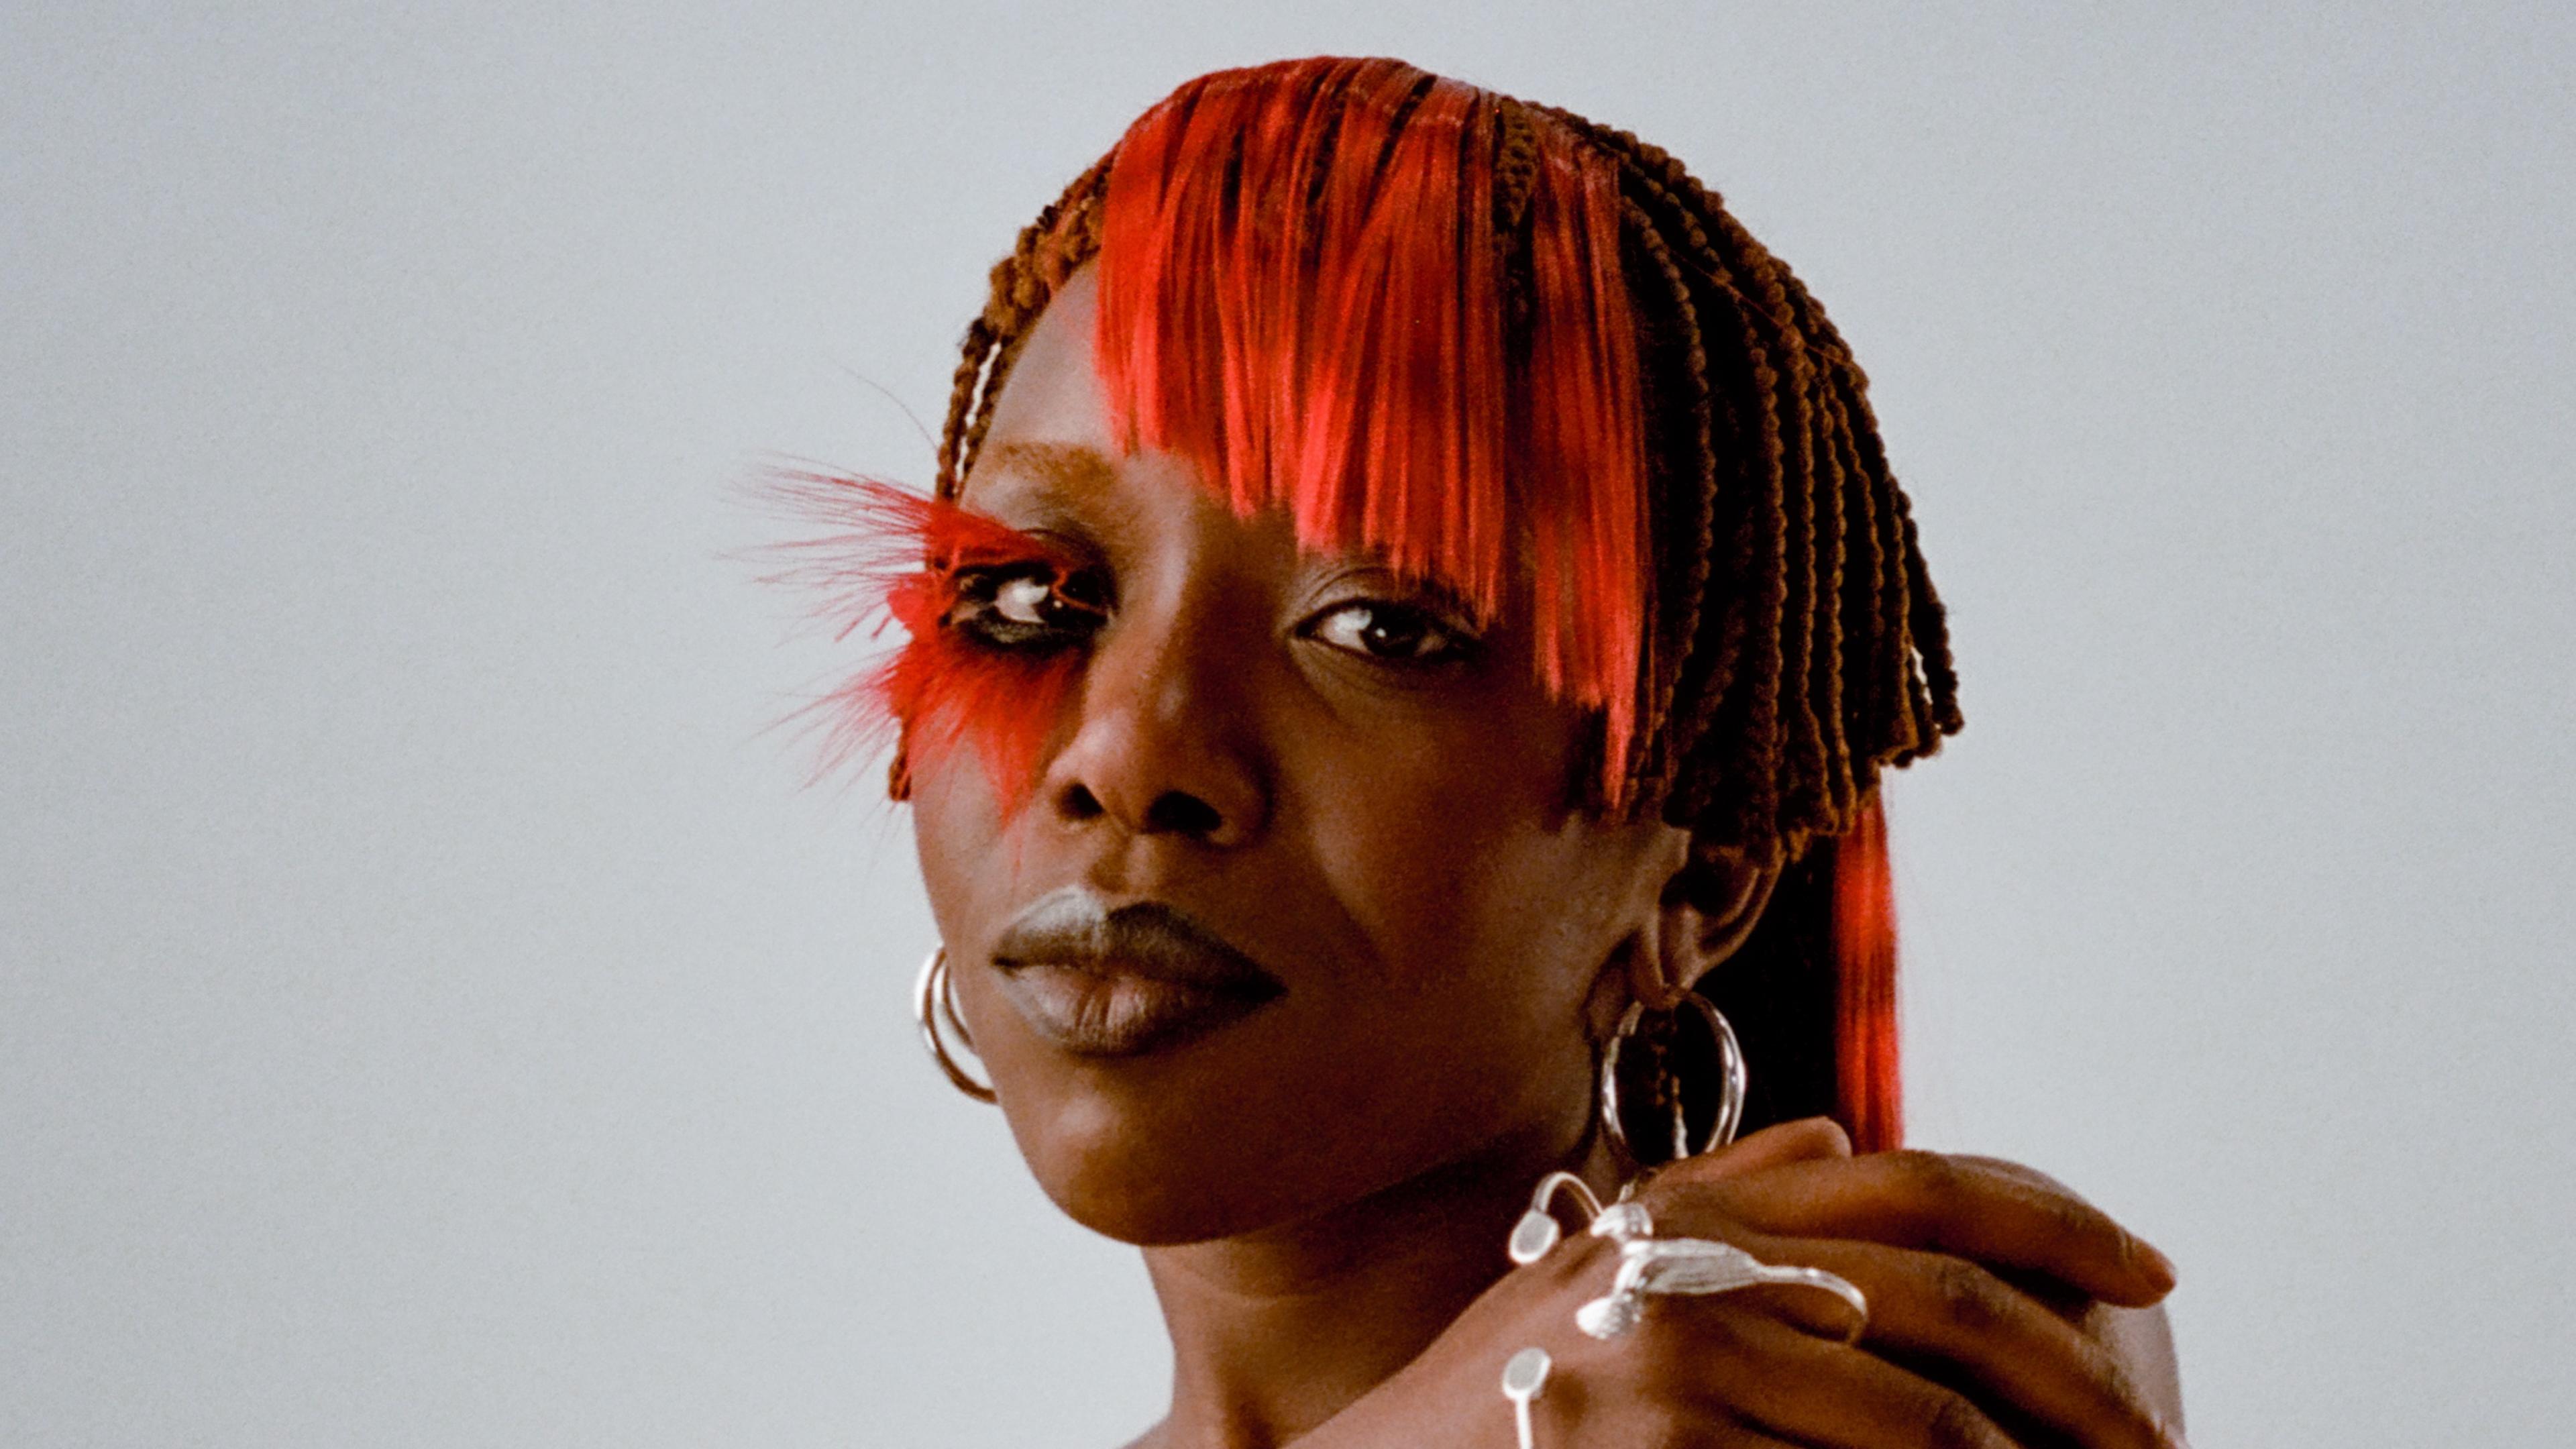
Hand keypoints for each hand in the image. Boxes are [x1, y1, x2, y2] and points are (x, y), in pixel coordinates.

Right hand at [1301, 1120, 2182, 1447]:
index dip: (2056, 1219)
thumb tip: (1832, 1136)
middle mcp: (1691, 1259)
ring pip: (1919, 1418)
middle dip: (2079, 1380)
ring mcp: (1667, 1356)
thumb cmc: (1494, 1396)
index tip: (2153, 1272)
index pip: (1919, 1182)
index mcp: (1698, 1205)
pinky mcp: (1651, 1441)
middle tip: (2157, 1442)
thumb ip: (1722, 1205)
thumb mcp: (1597, 1272)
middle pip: (1946, 1301)